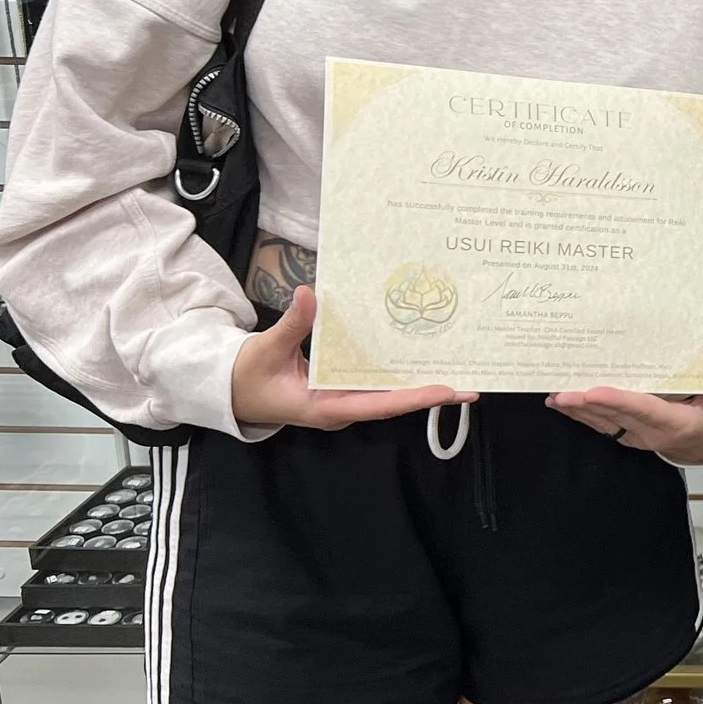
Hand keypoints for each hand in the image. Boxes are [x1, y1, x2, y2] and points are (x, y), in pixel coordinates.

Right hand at [230, 286, 473, 430]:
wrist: (231, 390)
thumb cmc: (246, 375)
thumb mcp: (267, 349)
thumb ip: (292, 325)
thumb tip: (310, 295)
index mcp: (325, 408)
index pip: (378, 406)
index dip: (413, 398)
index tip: (446, 391)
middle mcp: (342, 408)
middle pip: (393, 402)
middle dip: (430, 393)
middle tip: (471, 385)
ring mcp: (344, 400)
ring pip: (388, 393)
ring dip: (419, 382)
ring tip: (459, 370)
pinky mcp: (342, 390)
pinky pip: (376, 383)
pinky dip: (398, 373)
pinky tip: (421, 357)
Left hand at [547, 322, 702, 463]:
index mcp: (680, 422)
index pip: (645, 411)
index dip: (619, 402)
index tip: (594, 392)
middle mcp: (652, 434)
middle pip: (615, 418)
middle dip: (586, 406)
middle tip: (561, 391)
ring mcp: (637, 437)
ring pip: (603, 424)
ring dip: (577, 411)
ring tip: (554, 393)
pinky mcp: (626, 434)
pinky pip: (601, 425)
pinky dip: (581, 414)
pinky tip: (562, 401)